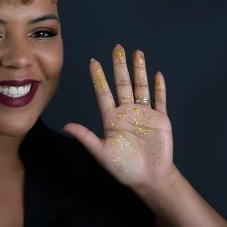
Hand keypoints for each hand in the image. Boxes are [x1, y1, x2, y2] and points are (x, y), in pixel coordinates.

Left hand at [63, 45, 174, 192]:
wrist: (150, 179)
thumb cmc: (124, 168)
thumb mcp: (102, 153)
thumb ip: (86, 137)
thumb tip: (65, 126)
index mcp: (111, 119)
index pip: (103, 93)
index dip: (99, 77)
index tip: (93, 61)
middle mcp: (127, 112)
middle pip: (122, 84)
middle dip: (119, 66)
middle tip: (117, 48)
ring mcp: (144, 114)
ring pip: (140, 87)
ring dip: (139, 70)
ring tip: (137, 53)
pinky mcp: (160, 119)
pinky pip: (160, 100)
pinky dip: (159, 87)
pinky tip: (157, 75)